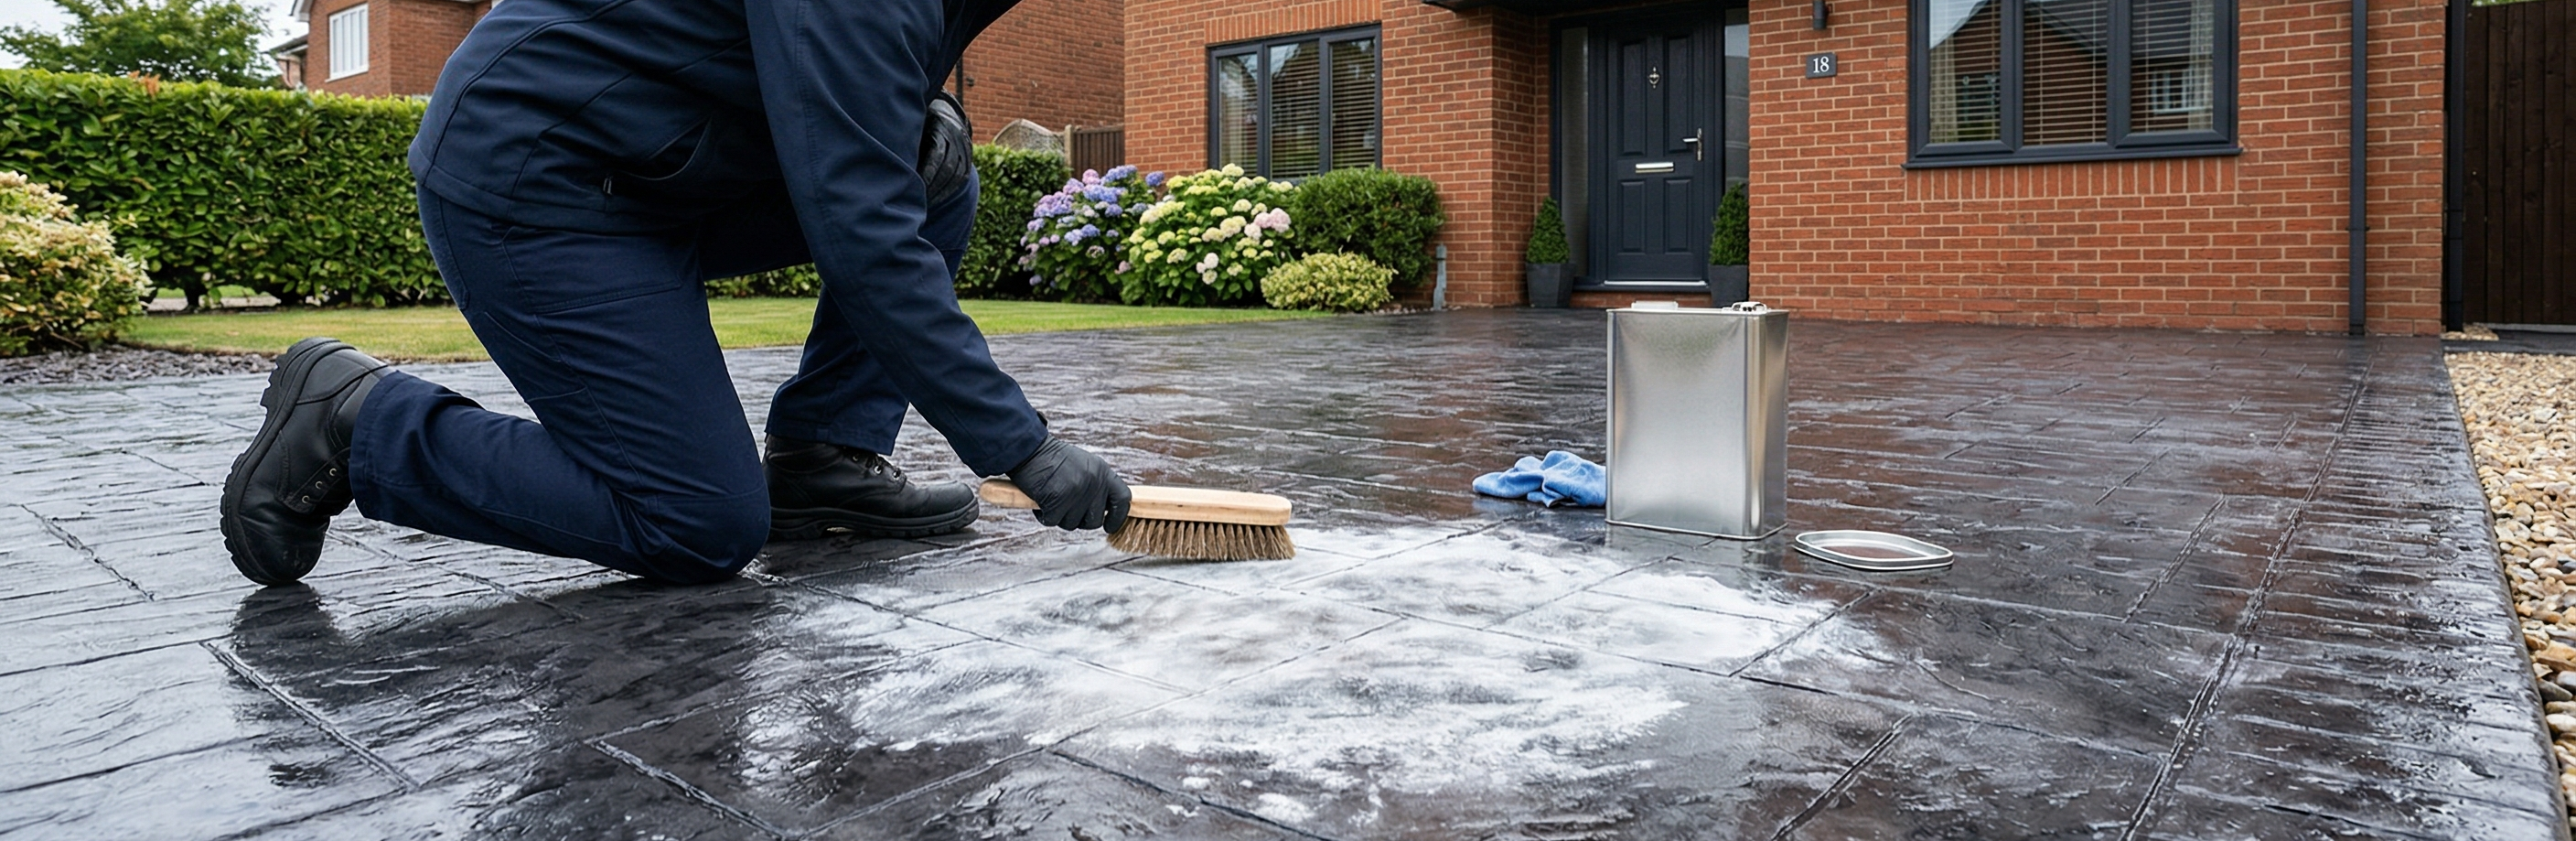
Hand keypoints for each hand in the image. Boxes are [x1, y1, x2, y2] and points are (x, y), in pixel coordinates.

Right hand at [1005, 437, 1129, 531]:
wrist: (1028, 447)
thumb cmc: (1051, 459)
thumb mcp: (1084, 466)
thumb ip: (1096, 484)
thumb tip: (1101, 510)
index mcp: (1103, 471)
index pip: (1123, 499)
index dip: (1118, 517)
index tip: (1109, 526)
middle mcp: (1094, 481)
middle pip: (1094, 520)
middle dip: (1079, 520)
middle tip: (1064, 508)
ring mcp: (1077, 490)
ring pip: (1072, 523)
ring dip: (1058, 516)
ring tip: (1050, 498)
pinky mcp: (1059, 498)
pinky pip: (1053, 520)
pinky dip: (1043, 515)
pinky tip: (1039, 501)